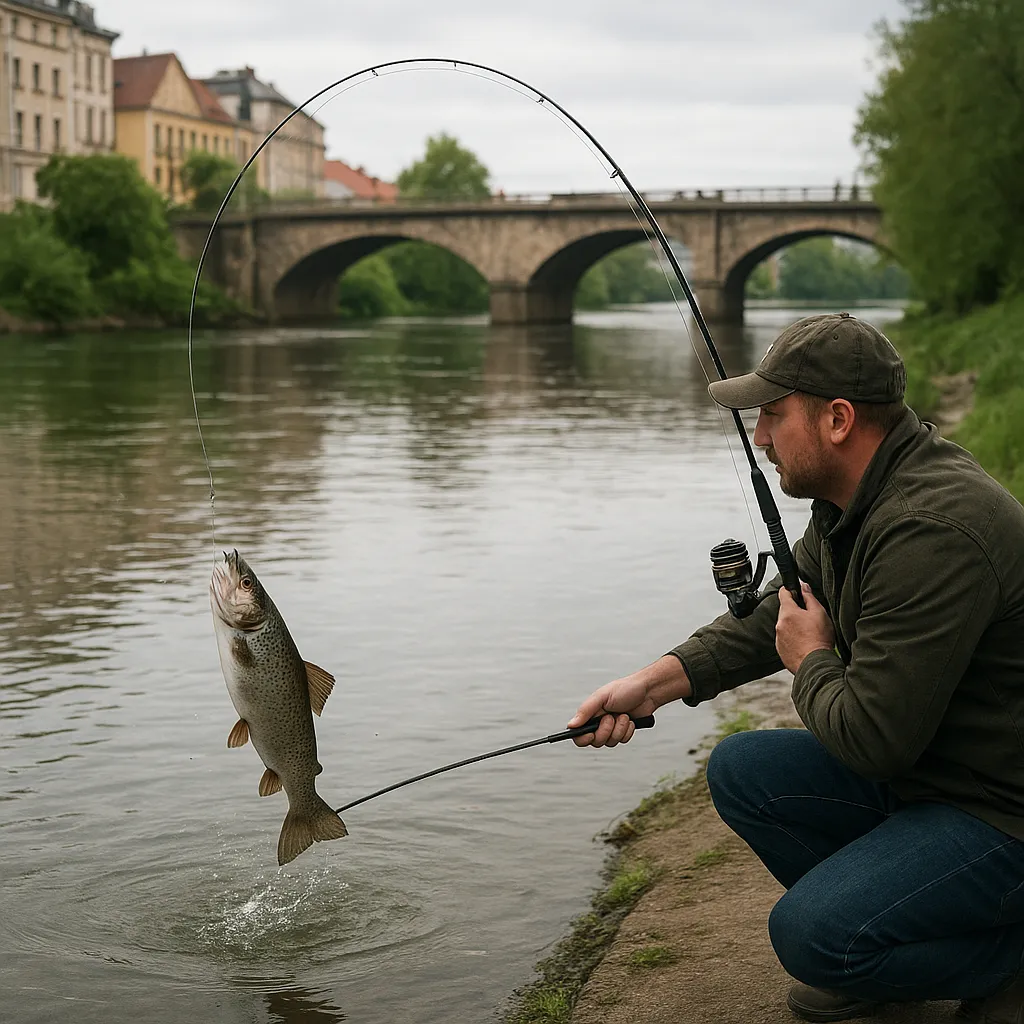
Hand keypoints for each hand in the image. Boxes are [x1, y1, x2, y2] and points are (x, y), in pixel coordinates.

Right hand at [568, 655, 688, 747]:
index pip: (578, 733)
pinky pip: (622, 741)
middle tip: (612, 717)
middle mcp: (599, 722)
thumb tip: (571, 725)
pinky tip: (630, 720)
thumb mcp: (602, 697)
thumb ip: (585, 711)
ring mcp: (612, 728)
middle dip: (606, 730)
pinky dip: (627, 731)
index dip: (583, 738)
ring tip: (624, 715)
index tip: (591, 734)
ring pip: (610, 742)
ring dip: (619, 729)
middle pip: (596, 741)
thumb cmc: (625, 689)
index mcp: (591, 713)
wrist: (648, 692)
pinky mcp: (623, 732)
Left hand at [776, 582, 834, 673]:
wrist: (815, 663)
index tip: (794, 590)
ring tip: (808, 632)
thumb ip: (810, 597)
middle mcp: (779, 624)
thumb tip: (804, 587)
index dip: (790, 589)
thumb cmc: (819, 640)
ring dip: (793, 625)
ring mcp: (778, 637)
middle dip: (794, 611)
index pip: (783, 593)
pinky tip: (804, 642)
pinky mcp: (780, 649)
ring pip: (784, 625)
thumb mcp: (819, 613)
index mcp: (788, 612)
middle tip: (808, 617)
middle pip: (785, 610)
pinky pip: (784, 638)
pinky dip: (792, 638)